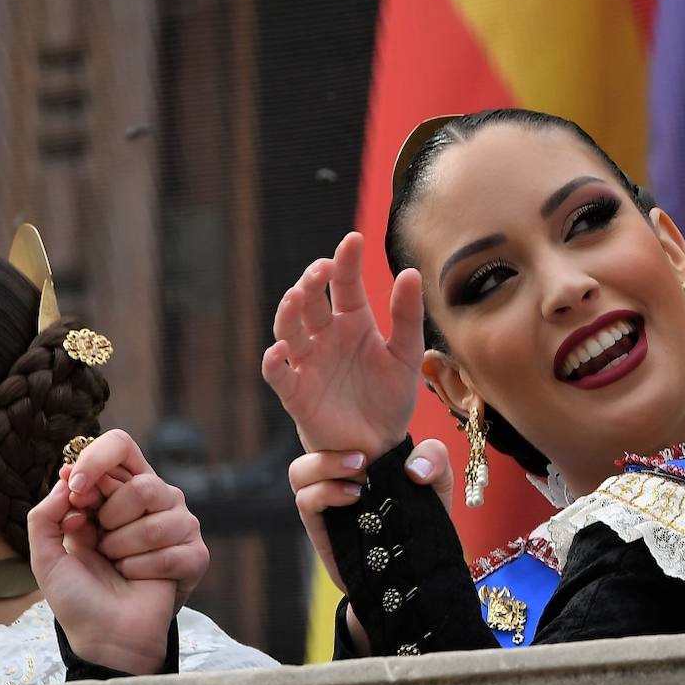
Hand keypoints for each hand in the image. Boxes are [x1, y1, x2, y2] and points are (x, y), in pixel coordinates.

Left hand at [28, 431, 205, 673]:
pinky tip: (138, 579)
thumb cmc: (79, 593)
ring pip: (157, 522)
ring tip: (120, 565)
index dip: (96, 463)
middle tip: (103, 545)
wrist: (103, 635)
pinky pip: (169, 553)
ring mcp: (180, 526)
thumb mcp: (47, 551)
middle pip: (144, 484)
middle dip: (111, 522)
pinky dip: (142, 571)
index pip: (120, 447)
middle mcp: (156, 500)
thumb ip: (47, 512)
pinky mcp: (195, 555)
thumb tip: (68, 478)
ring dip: (124, 552)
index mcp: (120, 490)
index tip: (77, 490)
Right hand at [262, 232, 424, 461]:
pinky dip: (274, 362)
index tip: (354, 239)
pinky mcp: (296, 393)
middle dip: (313, 281)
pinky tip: (281, 350)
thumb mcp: (407, 356)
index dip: (347, 262)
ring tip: (298, 295)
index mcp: (353, 322)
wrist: (382, 444)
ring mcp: (308, 363)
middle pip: (312, 301)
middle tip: (323, 268)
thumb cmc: (390, 398)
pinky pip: (278, 374)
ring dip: (290, 311)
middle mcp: (326, 337)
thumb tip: (410, 272)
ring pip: (289, 329)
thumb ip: (408, 316)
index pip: (346, 284)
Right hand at [287, 439, 451, 655]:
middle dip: (329, 436)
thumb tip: (412, 466)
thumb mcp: (439, 484)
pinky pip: (304, 499)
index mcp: (364, 455)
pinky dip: (325, 491)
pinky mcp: (320, 525)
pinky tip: (355, 496)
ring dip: (323, 464)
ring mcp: (327, 499)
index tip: (372, 423)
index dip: (344, 416)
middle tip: (364, 453)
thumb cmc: (426, 521)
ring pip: (299, 470)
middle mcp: (340, 474)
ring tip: (359, 469)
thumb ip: (434, 459)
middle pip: (310, 441)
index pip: (340, 427)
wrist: (417, 572)